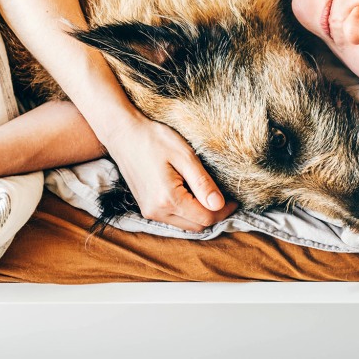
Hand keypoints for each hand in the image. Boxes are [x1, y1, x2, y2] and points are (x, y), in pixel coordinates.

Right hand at [103, 118, 237, 231]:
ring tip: (211, 197)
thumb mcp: (184, 156)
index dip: (223, 211)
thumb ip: (202, 183)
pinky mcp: (145, 207)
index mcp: (168, 199)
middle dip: (214, 215)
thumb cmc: (154, 139)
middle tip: (226, 199)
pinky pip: (172, 218)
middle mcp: (156, 211)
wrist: (123, 133)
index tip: (235, 200)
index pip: (205, 218)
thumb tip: (219, 205)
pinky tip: (193, 196)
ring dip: (200, 215)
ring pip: (184, 224)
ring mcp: (148, 211)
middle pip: (195, 226)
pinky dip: (186, 212)